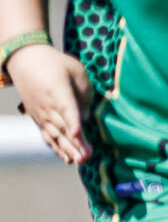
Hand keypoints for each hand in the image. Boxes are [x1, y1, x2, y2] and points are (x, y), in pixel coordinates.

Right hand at [9, 44, 91, 165]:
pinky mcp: (38, 118)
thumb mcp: (76, 71)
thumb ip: (84, 94)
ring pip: (55, 135)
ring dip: (68, 149)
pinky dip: (57, 148)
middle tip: (87, 157)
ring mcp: (41, 113)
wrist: (26, 60)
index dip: (73, 122)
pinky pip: (48, 136)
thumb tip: (85, 117)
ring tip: (80, 161)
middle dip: (75, 143)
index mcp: (57, 91)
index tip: (79, 134)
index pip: (67, 109)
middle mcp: (47, 106)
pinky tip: (67, 159)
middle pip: (63, 127)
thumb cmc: (56, 64)